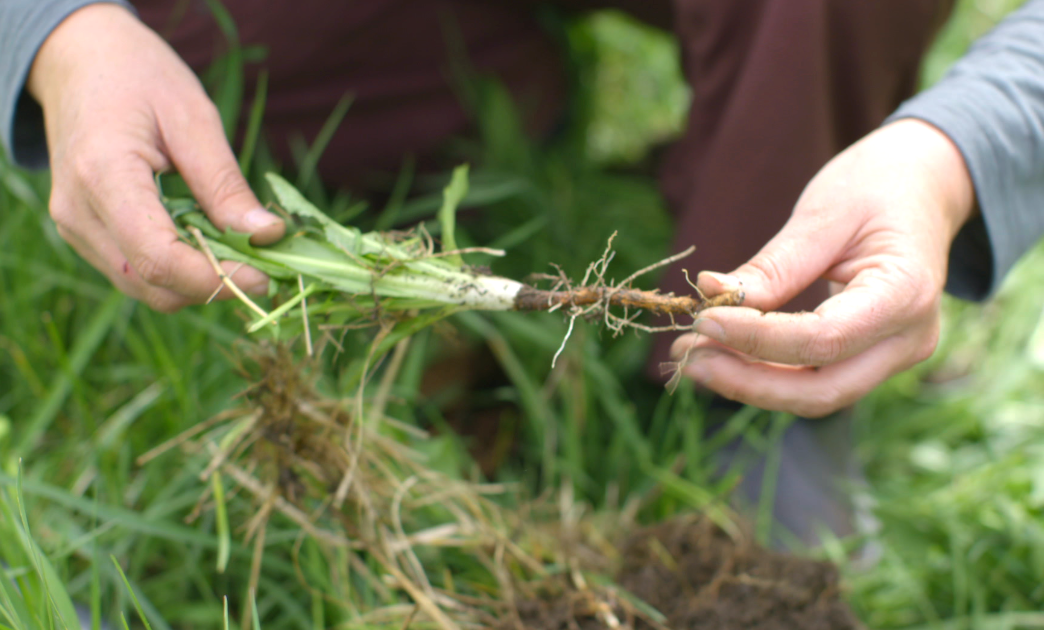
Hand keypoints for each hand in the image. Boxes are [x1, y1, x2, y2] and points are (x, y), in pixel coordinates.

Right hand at [28, 4, 283, 311]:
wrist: (78, 61)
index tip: (266, 278)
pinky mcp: (83, 234)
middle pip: (153, 285)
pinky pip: (135, 272)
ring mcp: (74, 227)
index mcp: (102, 174)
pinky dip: (179, 271)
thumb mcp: (193, 118)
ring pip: (145, 288)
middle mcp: (78, 212)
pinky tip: (209, 243)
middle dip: (214, 286)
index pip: (157, 258)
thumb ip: (225, 184)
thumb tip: (268, 237)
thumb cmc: (139, 77)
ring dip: (198, 283)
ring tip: (243, 254)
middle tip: (267, 268)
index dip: (216, 279)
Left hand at [671, 119, 975, 416]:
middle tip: (687, 355)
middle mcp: (908, 338)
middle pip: (821, 389)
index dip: (757, 339)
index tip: (703, 319)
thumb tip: (709, 292)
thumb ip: (773, 265)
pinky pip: (814, 379)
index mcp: (906, 293)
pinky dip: (764, 373)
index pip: (823, 339)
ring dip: (748, 382)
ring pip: (815, 394)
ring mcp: (893, 355)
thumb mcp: (822, 215)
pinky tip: (719, 355)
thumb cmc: (875, 187)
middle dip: (747, 381)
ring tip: (691, 354)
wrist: (923, 187)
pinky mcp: (870, 358)